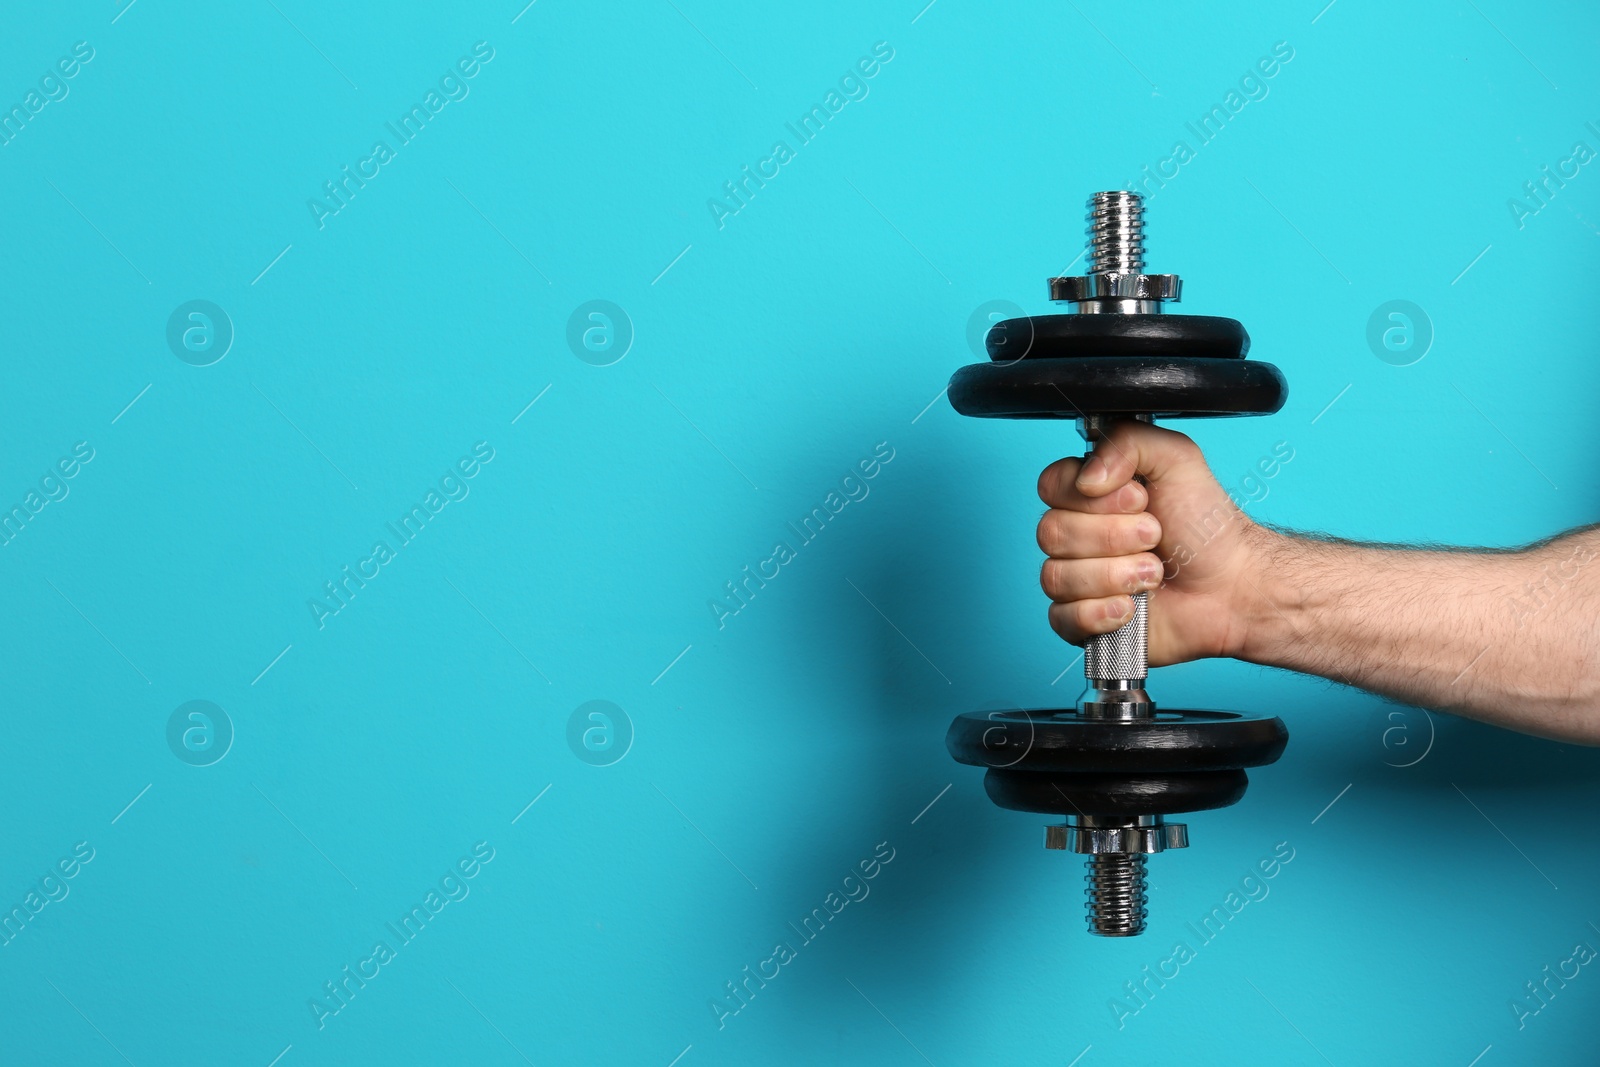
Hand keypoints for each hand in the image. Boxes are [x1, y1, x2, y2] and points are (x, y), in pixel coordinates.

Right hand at [1035, 420, 1267, 665]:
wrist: (1232, 586)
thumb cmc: (1207, 528)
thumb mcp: (1178, 459)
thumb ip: (1128, 442)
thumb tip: (1086, 476)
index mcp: (1091, 495)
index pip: (1051, 486)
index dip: (1092, 497)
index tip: (1138, 499)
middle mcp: (1078, 535)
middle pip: (1051, 532)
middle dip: (1114, 537)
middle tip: (1156, 537)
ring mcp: (1077, 579)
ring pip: (1056, 576)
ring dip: (1115, 575)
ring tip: (1154, 575)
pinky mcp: (1083, 621)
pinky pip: (1061, 617)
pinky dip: (1100, 612)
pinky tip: (1132, 607)